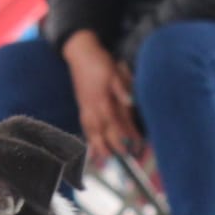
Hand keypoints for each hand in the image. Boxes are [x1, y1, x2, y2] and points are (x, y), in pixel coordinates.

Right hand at [63, 32, 140, 162]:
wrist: (80, 54)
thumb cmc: (100, 63)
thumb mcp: (114, 72)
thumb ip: (122, 88)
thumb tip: (130, 101)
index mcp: (102, 100)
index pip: (115, 122)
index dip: (125, 135)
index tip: (135, 145)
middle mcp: (92, 108)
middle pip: (103, 132)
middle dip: (112, 146)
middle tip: (122, 159)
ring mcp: (85, 109)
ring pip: (92, 132)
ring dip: (98, 147)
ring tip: (105, 159)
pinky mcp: (81, 108)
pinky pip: (85, 127)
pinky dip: (89, 139)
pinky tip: (94, 148)